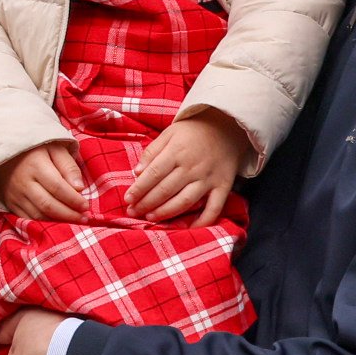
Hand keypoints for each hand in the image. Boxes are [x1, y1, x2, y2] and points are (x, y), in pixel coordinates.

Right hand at [0, 142, 96, 222]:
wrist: (6, 150)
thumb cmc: (37, 149)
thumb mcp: (56, 149)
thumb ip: (69, 167)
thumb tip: (80, 188)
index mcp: (35, 165)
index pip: (58, 188)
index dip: (74, 200)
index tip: (86, 206)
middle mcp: (22, 181)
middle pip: (48, 205)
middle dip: (69, 215)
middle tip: (83, 218)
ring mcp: (14, 194)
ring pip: (37, 215)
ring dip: (57, 221)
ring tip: (73, 221)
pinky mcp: (9, 202)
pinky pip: (27, 218)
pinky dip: (43, 223)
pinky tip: (55, 221)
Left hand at [127, 108, 251, 222]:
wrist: (227, 125)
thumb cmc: (193, 131)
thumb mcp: (169, 133)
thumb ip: (152, 152)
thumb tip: (136, 172)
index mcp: (176, 152)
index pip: (153, 174)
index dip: (139, 189)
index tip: (128, 199)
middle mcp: (192, 167)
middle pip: (166, 190)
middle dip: (147, 203)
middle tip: (133, 212)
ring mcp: (208, 179)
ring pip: (185, 201)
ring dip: (166, 213)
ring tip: (151, 218)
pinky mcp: (223, 187)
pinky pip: (214, 208)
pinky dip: (203, 221)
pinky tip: (189, 229)